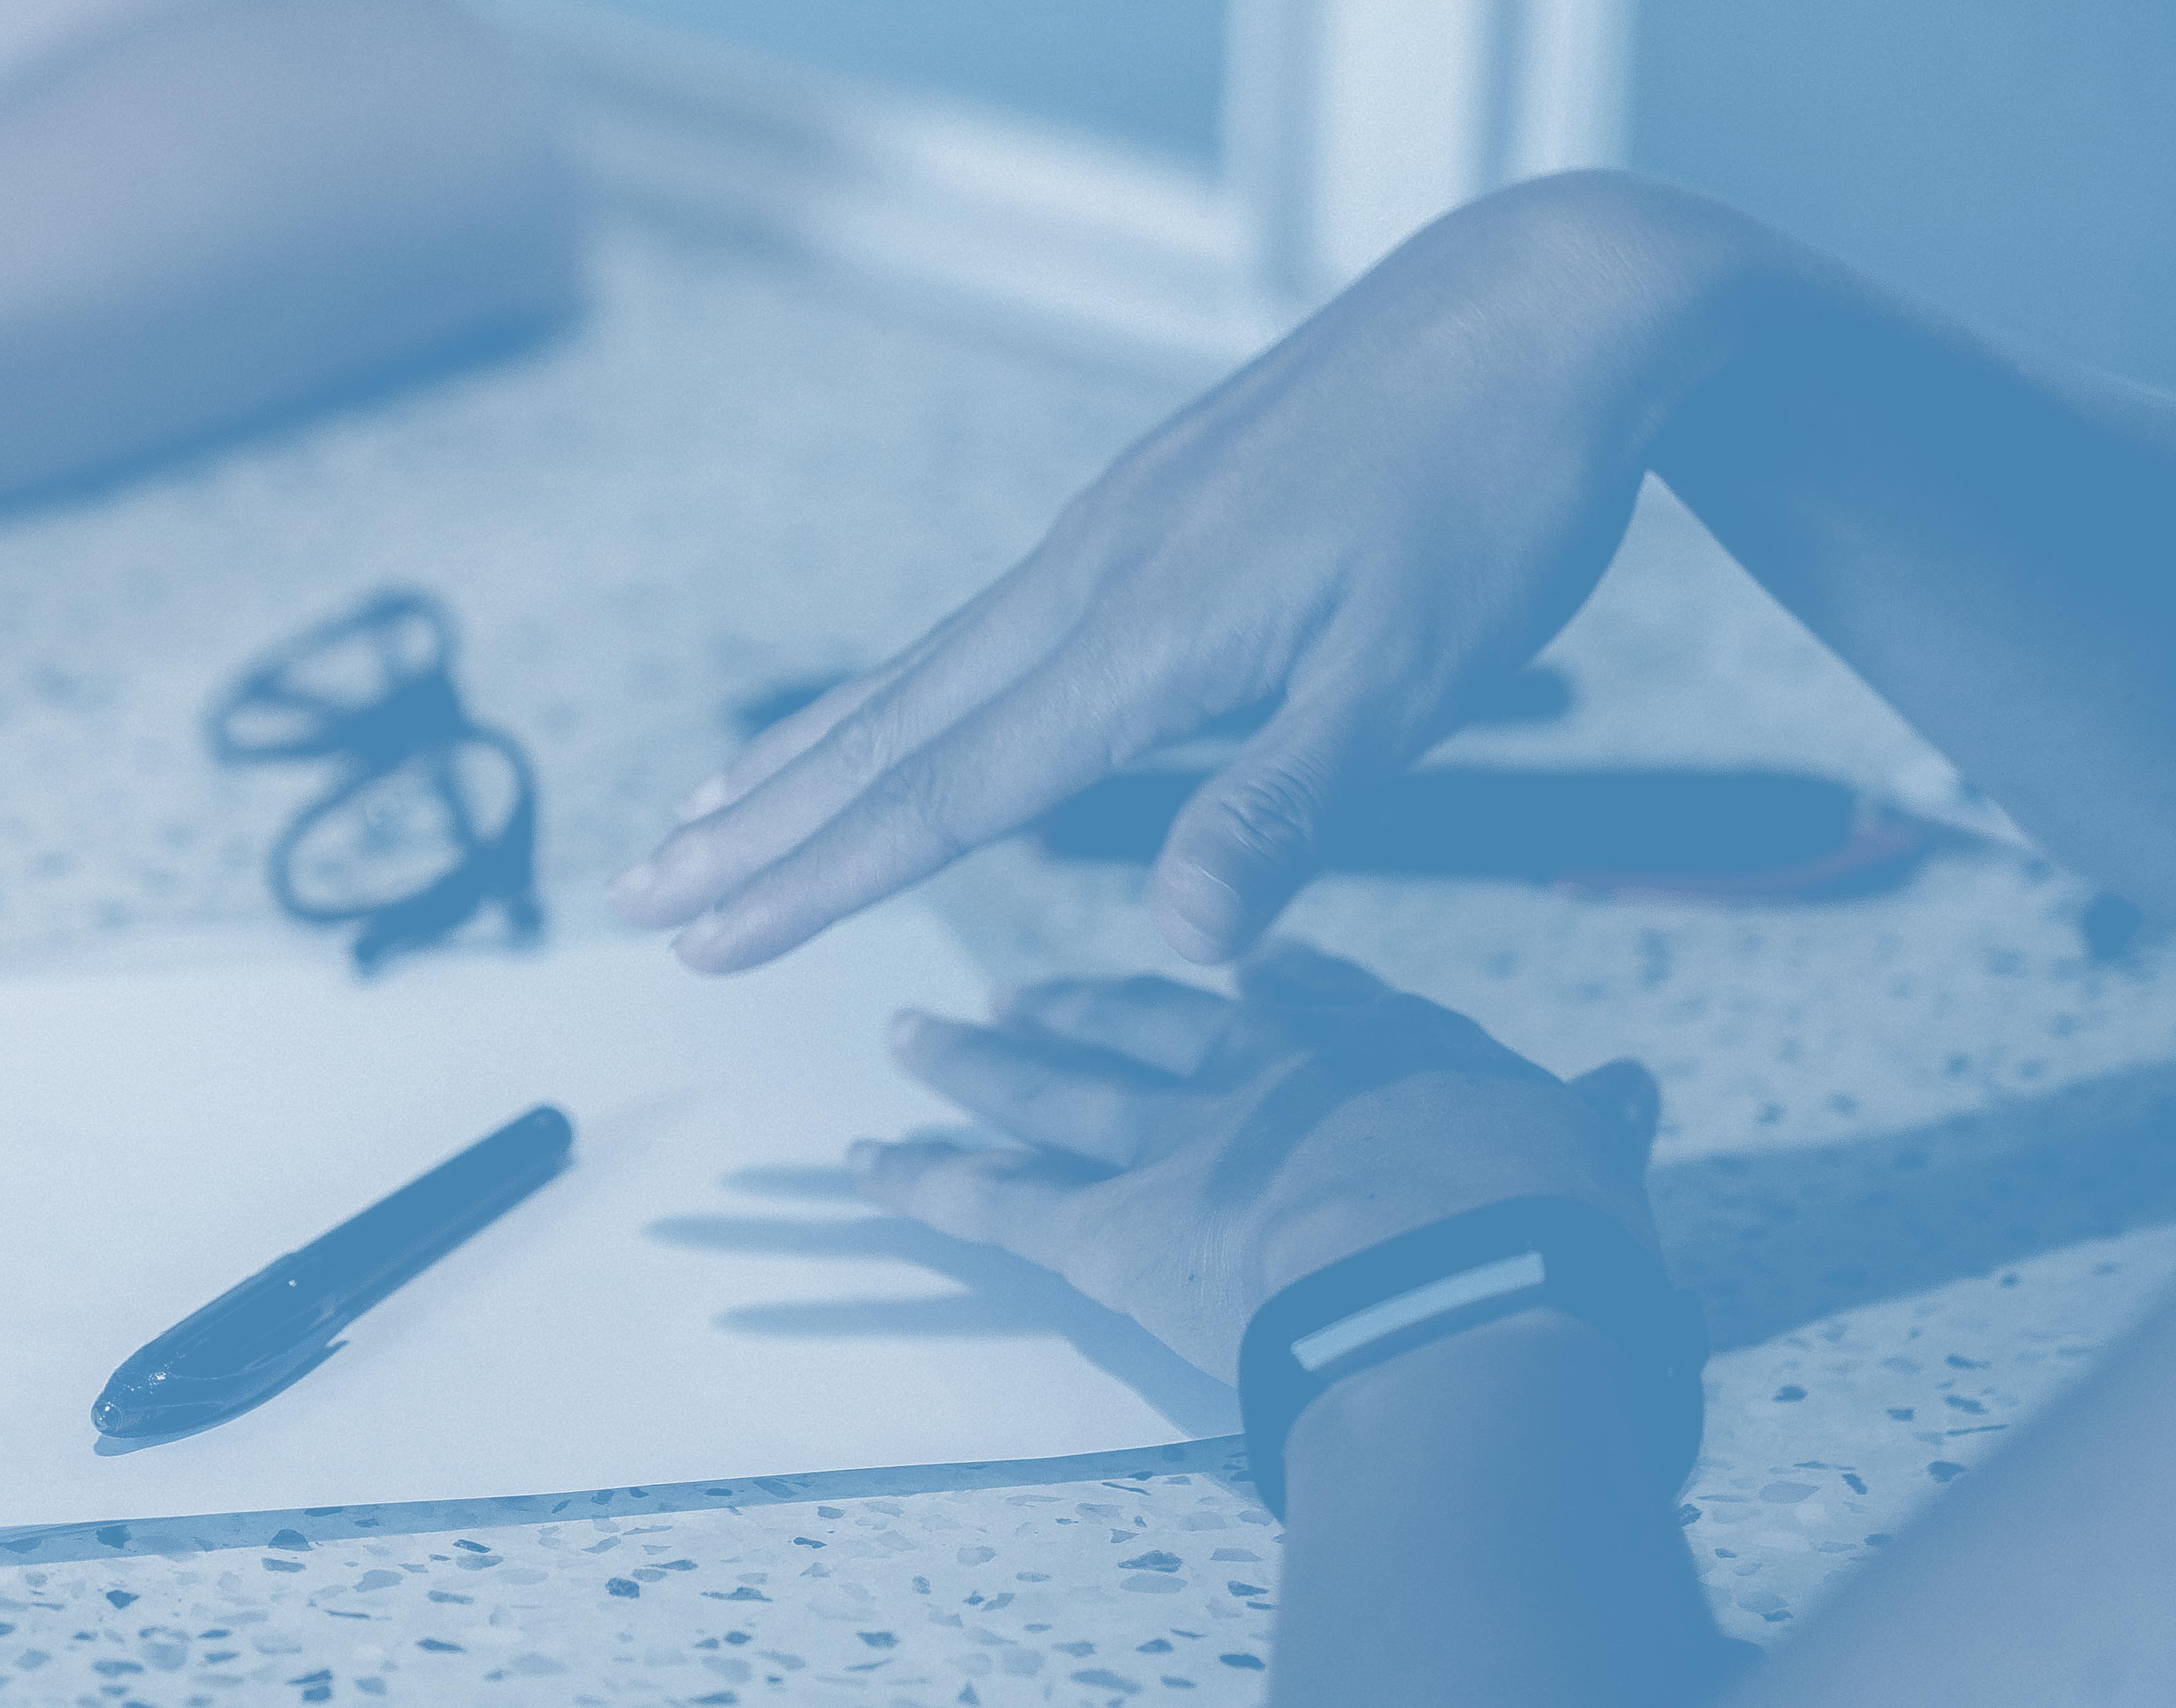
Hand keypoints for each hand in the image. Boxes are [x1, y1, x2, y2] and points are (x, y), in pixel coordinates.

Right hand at [608, 174, 1737, 970]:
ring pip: (921, 670)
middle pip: (891, 727)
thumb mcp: (1419, 675)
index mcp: (1146, 635)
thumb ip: (1284, 809)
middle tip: (634, 892)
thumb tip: (1182, 947)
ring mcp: (1109, 537)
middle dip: (756, 825)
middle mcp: (1093, 579)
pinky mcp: (1143, 514)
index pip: (950, 788)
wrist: (1541, 306)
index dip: (822, 877)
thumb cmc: (1496, 493)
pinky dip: (898, 690)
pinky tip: (886, 713)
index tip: (707, 940)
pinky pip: (980, 627)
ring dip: (804, 757)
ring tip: (701, 814)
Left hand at [857, 943, 1661, 1382]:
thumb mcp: (1587, 1154)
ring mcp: (1176, 1146)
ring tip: (915, 1037)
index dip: (1263, 981)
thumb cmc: (1542, 1227)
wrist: (1460, 1285)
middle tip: (1022, 993)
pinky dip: (923, 1182)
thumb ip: (1591, 1120)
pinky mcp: (1111, 1231)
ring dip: (977, 1067)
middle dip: (1084, 1009)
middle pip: (1151, 1027)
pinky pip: (994, 1203)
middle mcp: (1261, 1077)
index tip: (1229, 958)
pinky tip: (862, 1162)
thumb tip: (1630, 1090)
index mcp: (1379, 1052)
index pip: (1307, 997)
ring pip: (1052, 1092)